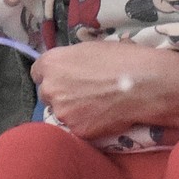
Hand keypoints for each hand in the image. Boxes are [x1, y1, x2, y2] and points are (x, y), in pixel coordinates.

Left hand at [31, 40, 162, 139]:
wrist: (141, 83)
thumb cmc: (119, 58)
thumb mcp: (89, 48)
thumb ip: (71, 60)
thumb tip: (73, 66)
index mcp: (51, 63)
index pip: (37, 72)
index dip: (51, 75)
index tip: (63, 77)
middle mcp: (50, 88)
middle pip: (47, 93)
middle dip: (60, 94)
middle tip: (82, 93)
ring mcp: (62, 111)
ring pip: (61, 112)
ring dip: (72, 110)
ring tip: (95, 105)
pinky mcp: (76, 130)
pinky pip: (76, 127)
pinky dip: (86, 124)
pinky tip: (102, 116)